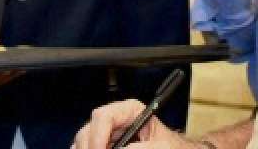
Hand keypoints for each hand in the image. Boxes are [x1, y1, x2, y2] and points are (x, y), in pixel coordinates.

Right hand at [73, 100, 193, 147]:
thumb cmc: (174, 147)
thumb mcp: (161, 146)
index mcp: (129, 112)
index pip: (103, 117)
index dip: (97, 136)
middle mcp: (115, 122)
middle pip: (88, 131)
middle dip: (89, 147)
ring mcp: (108, 136)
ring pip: (83, 143)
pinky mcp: (106, 146)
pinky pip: (86, 148)